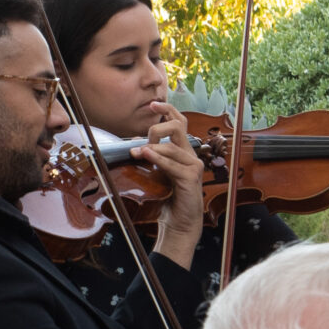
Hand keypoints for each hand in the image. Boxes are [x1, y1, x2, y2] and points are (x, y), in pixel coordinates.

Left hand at [145, 116, 205, 267]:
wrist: (178, 224)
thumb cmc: (167, 199)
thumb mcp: (156, 174)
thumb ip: (151, 158)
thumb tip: (134, 143)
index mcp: (183, 153)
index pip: (180, 124)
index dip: (168, 111)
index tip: (153, 104)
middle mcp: (191, 157)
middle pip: (180, 127)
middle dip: (162, 122)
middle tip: (147, 127)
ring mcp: (193, 167)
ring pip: (173, 146)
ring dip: (152, 146)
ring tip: (137, 151)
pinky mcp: (191, 180)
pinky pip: (172, 164)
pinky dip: (158, 158)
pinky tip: (145, 154)